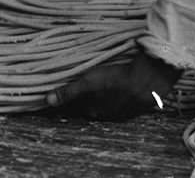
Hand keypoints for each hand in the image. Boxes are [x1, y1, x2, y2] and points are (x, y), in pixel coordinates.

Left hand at [44, 51, 182, 119]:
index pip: (74, 108)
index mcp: (93, 110)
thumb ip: (68, 92)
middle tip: (77, 89)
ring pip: (104, 105)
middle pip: (88, 107)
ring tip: (96, 87)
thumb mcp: (88, 83)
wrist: (148, 81)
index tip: (59, 97)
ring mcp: (120, 111)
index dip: (67, 101)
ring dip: (99, 98)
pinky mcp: (132, 104)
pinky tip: (115, 87)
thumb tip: (46, 101)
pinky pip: (118, 101)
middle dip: (81, 101)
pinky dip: (113, 96)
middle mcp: (105, 114)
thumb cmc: (116, 80)